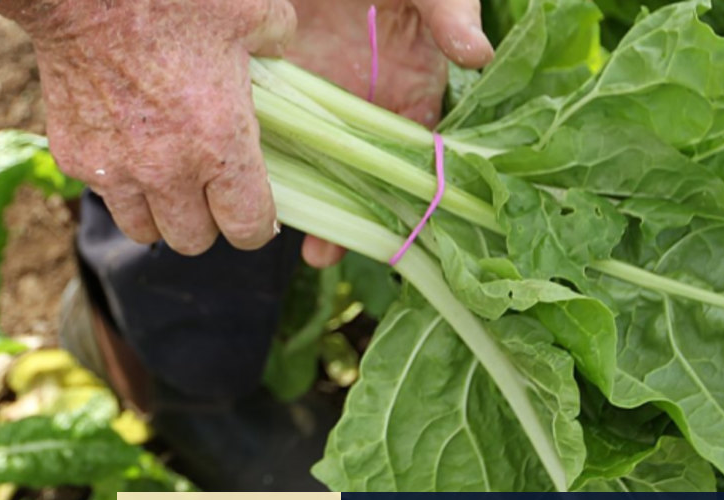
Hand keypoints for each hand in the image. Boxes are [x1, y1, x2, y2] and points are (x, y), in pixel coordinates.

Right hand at [0, 0, 296, 255]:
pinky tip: (128, 149)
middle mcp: (168, 170)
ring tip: (168, 180)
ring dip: (161, 213)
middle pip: (194, 241)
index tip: (256, 212)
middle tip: (210, 192)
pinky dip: (118, 183)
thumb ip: (277, 42)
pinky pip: (105, 194)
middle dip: (208, 222)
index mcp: (220, 145)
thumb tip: (282, 50)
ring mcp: (116, 169)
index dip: (258, 226)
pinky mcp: (75, 158)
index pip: (247, 228)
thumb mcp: (249, 14)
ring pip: (145, 230)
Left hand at [285, 0, 493, 267]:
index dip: (410, 196)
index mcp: (412, 82)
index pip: (418, 151)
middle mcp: (368, 98)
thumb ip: (450, 8)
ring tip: (287, 234)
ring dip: (303, 198)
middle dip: (347, 214)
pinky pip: (270, 128)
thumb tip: (478, 52)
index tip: (396, 227)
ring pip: (315, 158)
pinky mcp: (275, 77)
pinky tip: (245, 184)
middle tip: (324, 252)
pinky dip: (260, 158)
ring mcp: (321, 90)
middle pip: (362, 171)